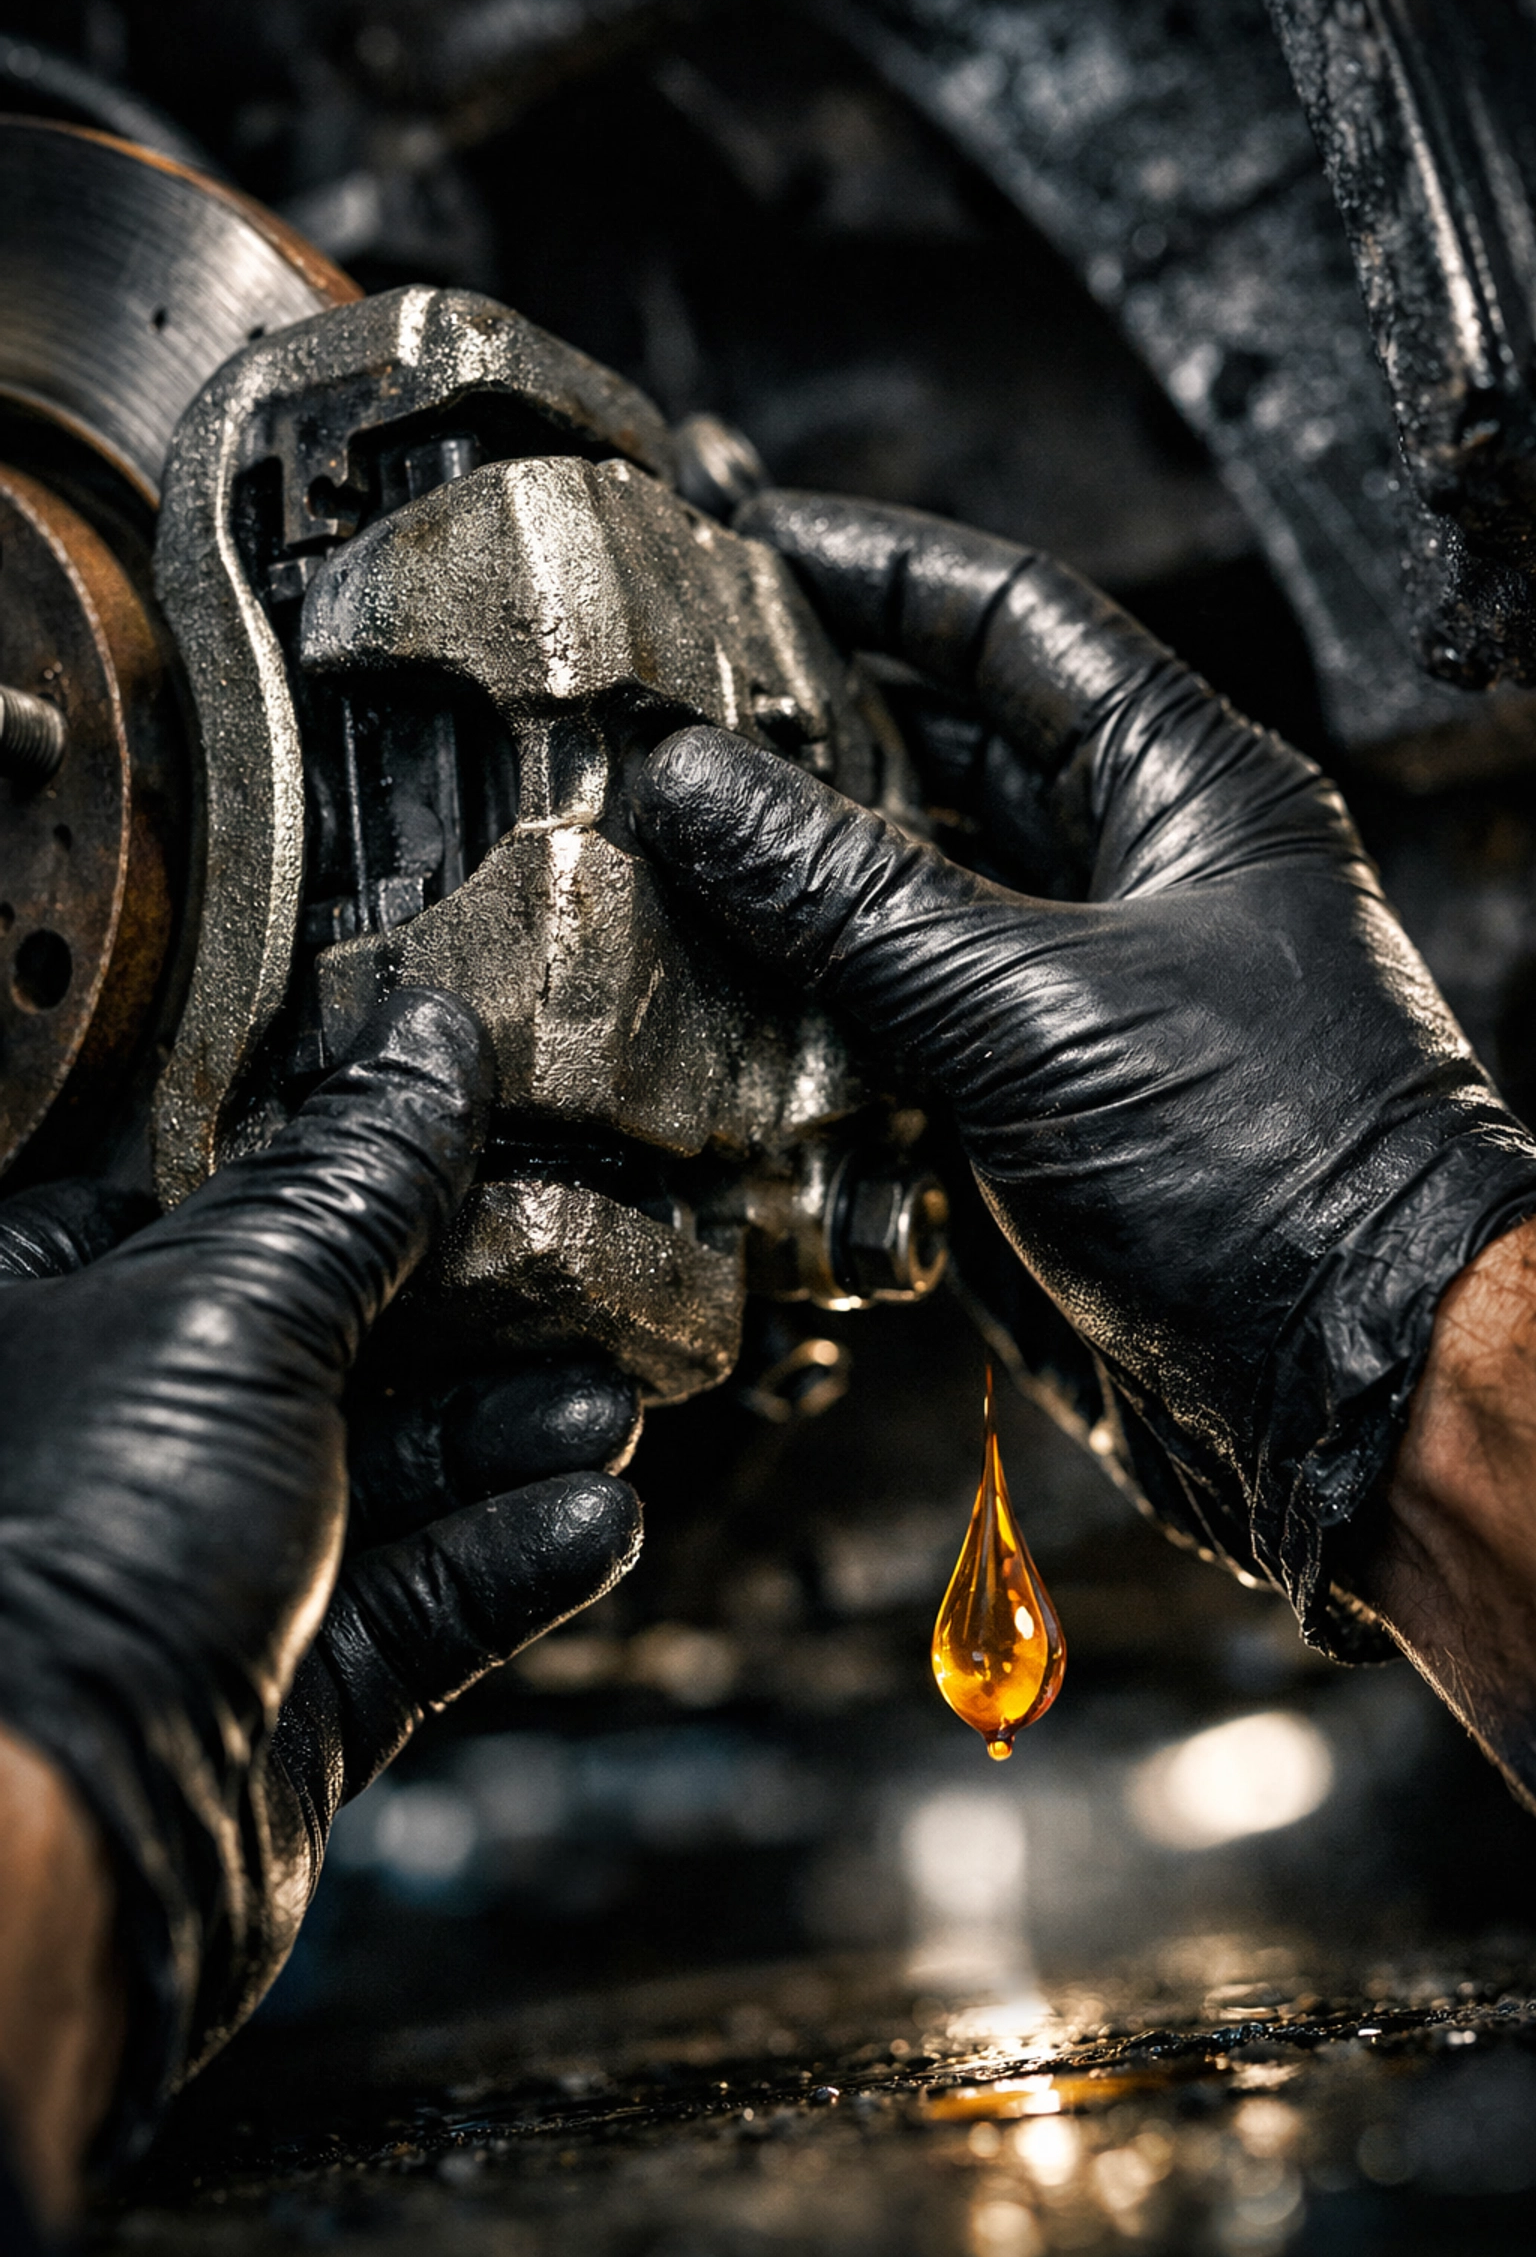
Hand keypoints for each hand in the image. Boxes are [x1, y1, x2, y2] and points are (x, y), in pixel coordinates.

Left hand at [0, 989, 641, 2173]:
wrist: (52, 1856)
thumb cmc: (68, 1554)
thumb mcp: (225, 1311)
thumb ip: (349, 1184)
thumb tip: (430, 1045)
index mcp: (54, 1313)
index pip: (217, 1196)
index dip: (349, 1156)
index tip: (479, 1124)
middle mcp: (125, 1438)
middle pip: (333, 1337)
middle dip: (470, 1315)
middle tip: (584, 1277)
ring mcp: (208, 1573)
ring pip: (394, 1477)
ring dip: (513, 1438)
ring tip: (609, 1406)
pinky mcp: (285, 1692)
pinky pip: (424, 1603)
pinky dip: (513, 1558)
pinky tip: (596, 1519)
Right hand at [632, 492, 1535, 1671]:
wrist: (1350, 1395)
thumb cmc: (1276, 1180)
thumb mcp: (1035, 1009)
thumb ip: (852, 897)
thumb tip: (699, 787)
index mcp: (1185, 791)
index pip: (1010, 619)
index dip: (870, 563)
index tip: (739, 531)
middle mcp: (1135, 876)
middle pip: (944, 751)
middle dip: (804, 723)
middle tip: (663, 696)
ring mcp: (1083, 994)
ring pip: (908, 897)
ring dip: (792, 879)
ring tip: (656, 837)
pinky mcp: (1034, 1109)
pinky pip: (899, 1028)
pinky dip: (811, 1016)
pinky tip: (713, 1002)